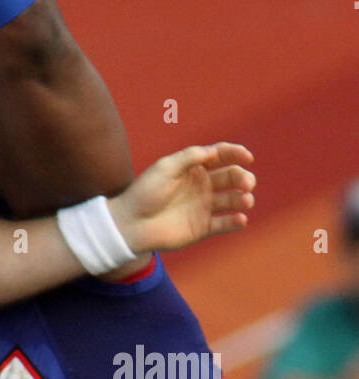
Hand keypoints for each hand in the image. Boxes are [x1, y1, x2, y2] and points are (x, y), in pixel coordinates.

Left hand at [110, 143, 254, 254]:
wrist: (131, 223)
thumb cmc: (144, 192)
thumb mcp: (165, 168)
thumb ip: (189, 157)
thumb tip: (214, 150)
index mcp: (193, 168)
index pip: (220, 156)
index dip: (235, 153)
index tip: (246, 156)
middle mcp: (202, 186)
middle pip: (231, 177)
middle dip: (243, 178)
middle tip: (247, 183)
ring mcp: (204, 207)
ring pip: (233, 200)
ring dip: (243, 199)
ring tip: (245, 200)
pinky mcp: (203, 227)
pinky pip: (225, 224)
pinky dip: (236, 221)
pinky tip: (240, 219)